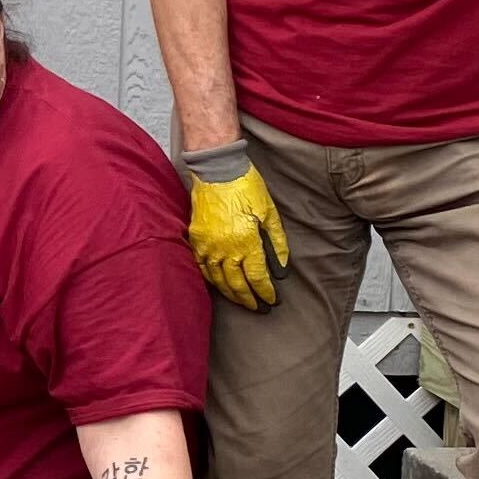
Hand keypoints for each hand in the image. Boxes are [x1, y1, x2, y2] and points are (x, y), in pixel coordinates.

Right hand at [184, 152, 286, 312]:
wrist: (217, 170)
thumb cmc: (246, 187)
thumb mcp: (269, 212)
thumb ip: (277, 241)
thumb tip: (282, 266)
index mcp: (246, 242)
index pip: (257, 277)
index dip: (265, 292)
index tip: (272, 300)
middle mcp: (225, 248)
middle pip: (237, 284)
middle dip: (249, 299)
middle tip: (259, 308)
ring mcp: (207, 245)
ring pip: (218, 280)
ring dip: (231, 294)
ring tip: (241, 301)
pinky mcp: (196, 239)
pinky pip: (202, 267)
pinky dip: (211, 280)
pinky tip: (219, 285)